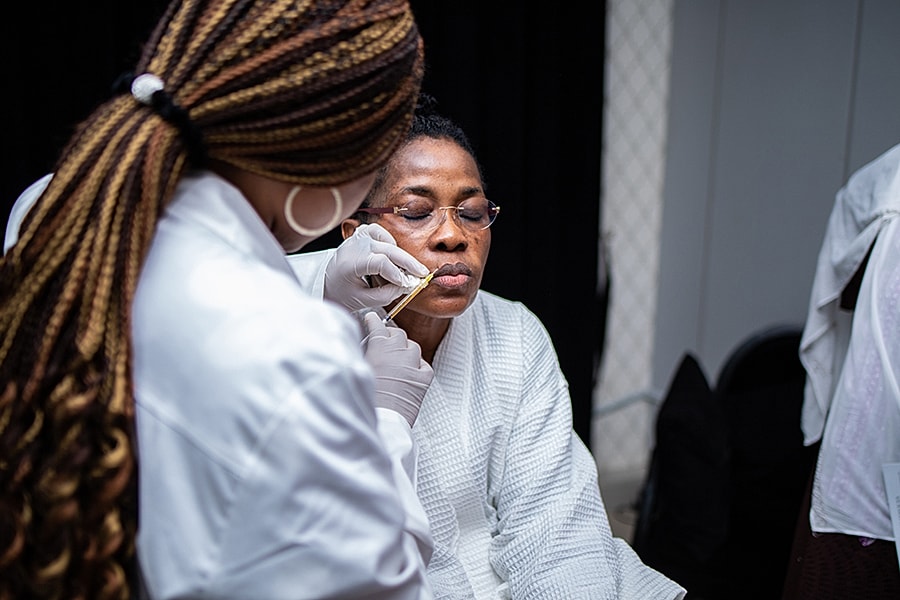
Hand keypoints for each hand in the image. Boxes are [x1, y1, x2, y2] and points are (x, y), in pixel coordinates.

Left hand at [323, 223, 428, 310]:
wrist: (325, 285)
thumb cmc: (342, 294)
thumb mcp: (363, 301)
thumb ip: (386, 294)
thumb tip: (407, 286)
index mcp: (349, 264)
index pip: (379, 262)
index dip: (396, 273)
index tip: (407, 284)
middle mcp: (352, 247)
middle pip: (386, 248)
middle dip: (407, 262)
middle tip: (422, 273)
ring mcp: (355, 239)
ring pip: (383, 236)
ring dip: (397, 250)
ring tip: (405, 266)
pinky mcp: (358, 236)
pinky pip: (376, 231)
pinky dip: (387, 239)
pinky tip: (392, 253)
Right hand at [361, 312, 432, 426]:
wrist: (382, 420)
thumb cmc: (366, 399)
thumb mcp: (356, 370)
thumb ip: (358, 355)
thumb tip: (358, 348)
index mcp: (379, 347)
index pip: (378, 326)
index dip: (374, 321)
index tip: (372, 318)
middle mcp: (398, 353)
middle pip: (398, 334)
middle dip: (391, 335)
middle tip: (384, 340)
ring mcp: (413, 365)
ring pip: (413, 347)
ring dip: (405, 349)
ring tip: (397, 357)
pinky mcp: (423, 380)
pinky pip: (424, 365)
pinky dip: (419, 365)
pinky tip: (411, 370)